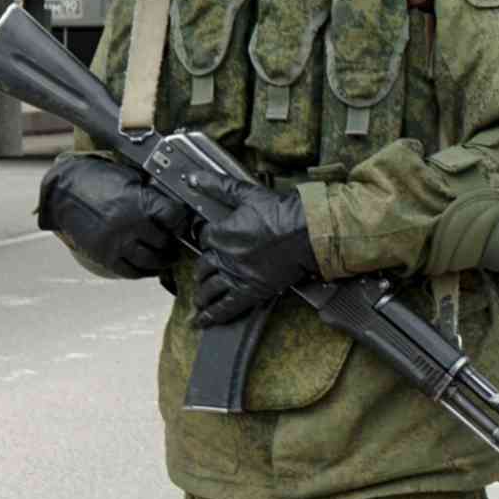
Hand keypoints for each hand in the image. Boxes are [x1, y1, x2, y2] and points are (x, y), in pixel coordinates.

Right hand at [36, 157, 191, 278]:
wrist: (64, 190)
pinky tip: (148, 267)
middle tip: (175, 242)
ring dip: (162, 261)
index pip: (174, 216)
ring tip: (166, 257)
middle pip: (164, 242)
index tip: (181, 223)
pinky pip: (130, 271)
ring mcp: (116, 243)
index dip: (181, 220)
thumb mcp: (129, 179)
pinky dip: (143, 272)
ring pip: (150, 261)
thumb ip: (150, 195)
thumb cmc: (97, 180)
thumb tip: (172, 209)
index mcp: (138, 201)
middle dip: (172, 242)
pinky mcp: (104, 256)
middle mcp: (129, 224)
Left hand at [188, 174, 317, 326]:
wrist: (307, 232)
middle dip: (201, 270)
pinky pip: (227, 307)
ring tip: (198, 300)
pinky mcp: (252, 291)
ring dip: (202, 295)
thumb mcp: (246, 193)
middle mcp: (225, 257)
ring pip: (210, 289)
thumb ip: (217, 186)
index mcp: (221, 233)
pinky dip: (213, 316)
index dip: (205, 239)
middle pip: (203, 267)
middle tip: (201, 274)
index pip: (203, 238)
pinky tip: (203, 321)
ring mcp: (238, 276)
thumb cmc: (280, 211)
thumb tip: (191, 177)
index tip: (208, 241)